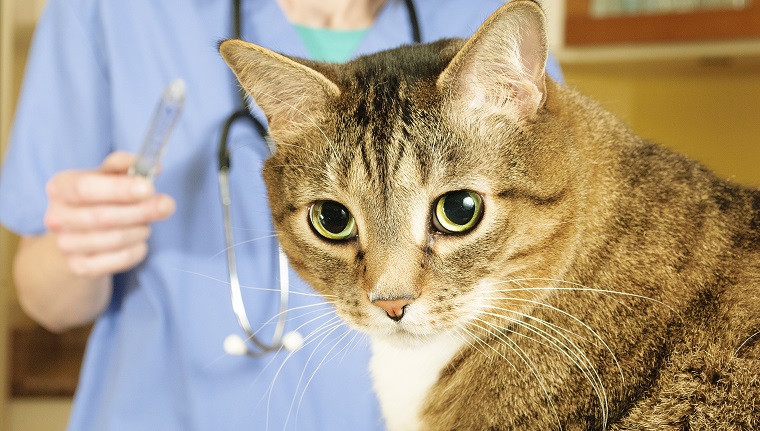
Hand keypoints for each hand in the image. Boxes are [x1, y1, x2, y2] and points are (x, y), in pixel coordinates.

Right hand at [43, 151, 174, 277]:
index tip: (148, 188)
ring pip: (114, 239)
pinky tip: (139, 241)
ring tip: (146, 223)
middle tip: (165, 205)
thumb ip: (127, 166)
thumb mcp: (107, 176)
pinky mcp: (80, 267)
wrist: (79, 237)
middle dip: (141, 211)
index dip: (119, 189)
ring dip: (141, 230)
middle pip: (102, 216)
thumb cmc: (99, 200)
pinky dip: (138, 249)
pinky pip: (121, 259)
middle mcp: (56, 217)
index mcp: (60, 187)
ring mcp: (65, 245)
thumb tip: (153, 167)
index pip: (85, 189)